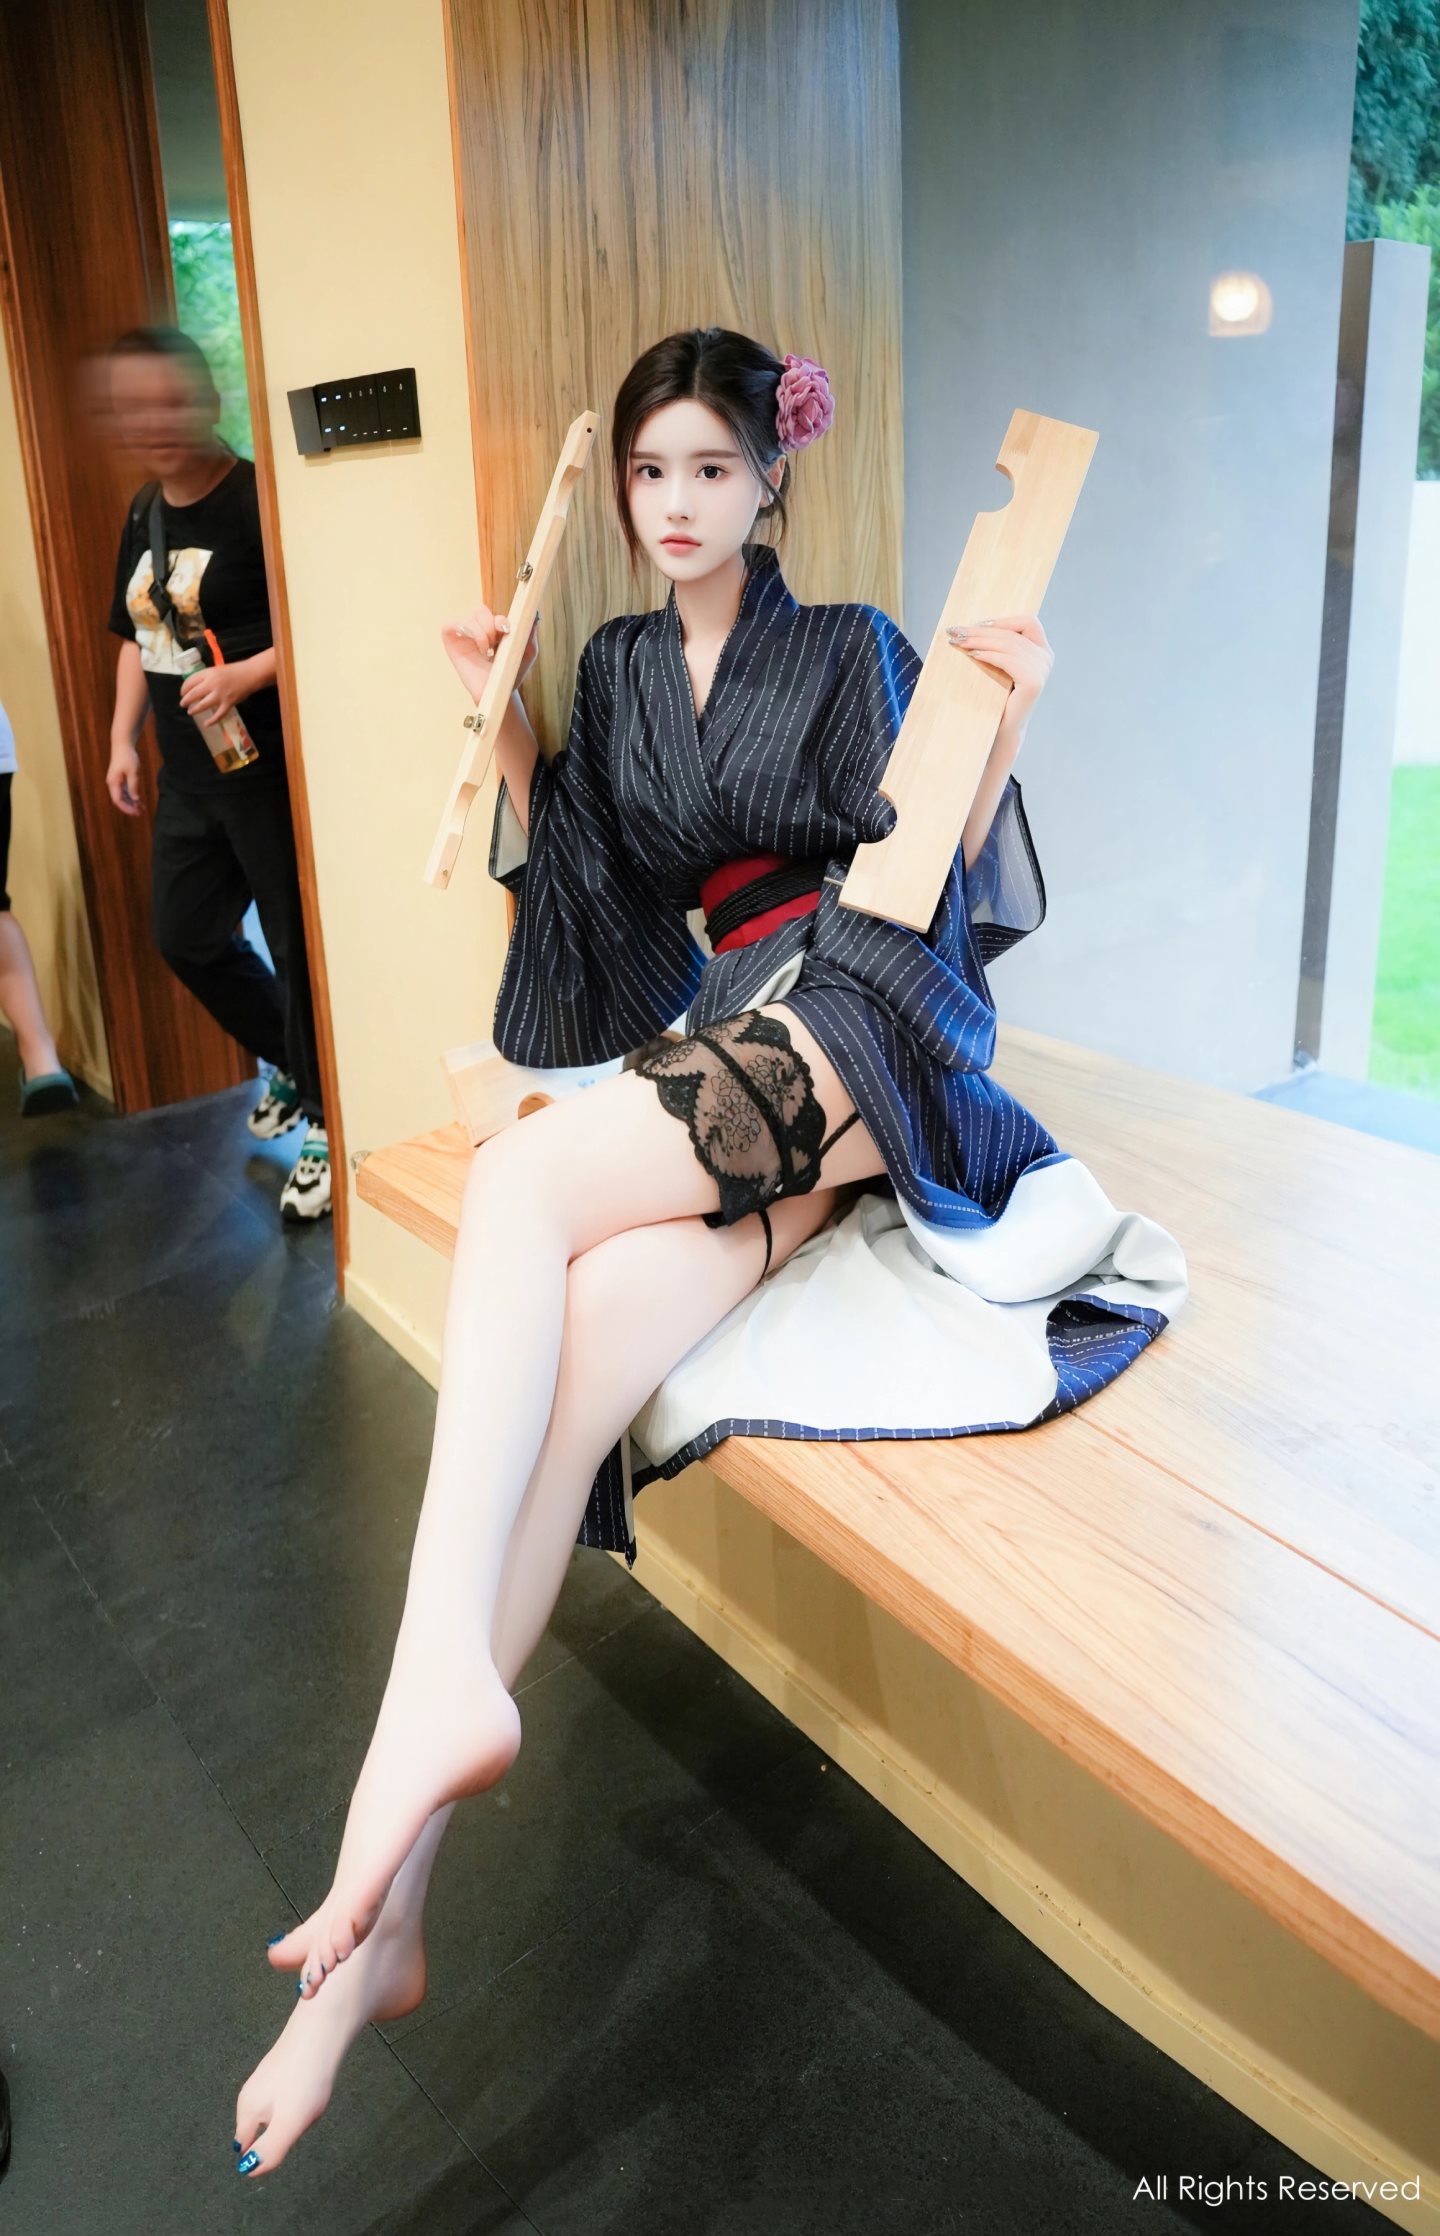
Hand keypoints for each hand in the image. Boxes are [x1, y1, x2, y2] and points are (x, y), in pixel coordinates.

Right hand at [106, 740, 143, 816]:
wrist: (123, 744)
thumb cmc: (128, 757)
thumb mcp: (133, 772)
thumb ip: (133, 787)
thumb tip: (135, 800)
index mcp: (113, 783)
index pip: (118, 801)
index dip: (126, 808)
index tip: (136, 813)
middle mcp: (113, 784)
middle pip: (119, 800)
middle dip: (129, 808)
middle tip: (140, 813)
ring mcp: (116, 781)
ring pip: (122, 797)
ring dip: (131, 803)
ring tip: (141, 809)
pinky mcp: (120, 779)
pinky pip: (124, 791)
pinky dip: (131, 797)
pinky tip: (139, 800)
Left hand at [179, 657, 252, 725]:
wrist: (250, 674)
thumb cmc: (233, 671)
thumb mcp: (216, 670)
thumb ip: (206, 678)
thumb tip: (194, 687)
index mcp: (208, 673)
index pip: (190, 681)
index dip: (183, 689)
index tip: (182, 693)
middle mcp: (212, 684)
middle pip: (193, 694)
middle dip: (186, 700)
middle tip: (183, 704)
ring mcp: (220, 695)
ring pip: (203, 705)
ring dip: (194, 710)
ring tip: (190, 712)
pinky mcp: (228, 703)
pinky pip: (218, 715)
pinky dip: (212, 721)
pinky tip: (206, 724)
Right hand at [440, 603, 539, 702]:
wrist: (496, 694)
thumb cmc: (508, 675)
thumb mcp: (526, 654)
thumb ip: (530, 635)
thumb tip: (534, 617)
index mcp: (493, 630)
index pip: (493, 614)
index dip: (500, 619)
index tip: (507, 630)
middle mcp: (477, 629)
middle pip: (481, 611)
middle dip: (491, 625)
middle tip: (495, 643)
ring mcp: (462, 634)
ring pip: (470, 618)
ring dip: (483, 632)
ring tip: (487, 651)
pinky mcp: (450, 638)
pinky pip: (452, 623)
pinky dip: (469, 631)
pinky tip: (478, 649)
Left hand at [946, 613, 1053, 736]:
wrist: (1001, 731)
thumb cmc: (996, 698)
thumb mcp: (1000, 666)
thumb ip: (1000, 646)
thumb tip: (973, 624)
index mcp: (1042, 651)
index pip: (1028, 622)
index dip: (1003, 620)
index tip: (976, 624)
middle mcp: (1046, 658)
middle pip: (1012, 633)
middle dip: (981, 631)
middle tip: (956, 631)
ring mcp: (1042, 670)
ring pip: (1008, 644)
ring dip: (979, 640)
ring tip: (958, 642)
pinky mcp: (1033, 682)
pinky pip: (1007, 659)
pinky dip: (987, 654)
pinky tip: (971, 655)